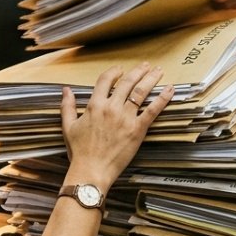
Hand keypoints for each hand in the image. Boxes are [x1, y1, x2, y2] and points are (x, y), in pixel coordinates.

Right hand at [60, 63, 173, 187]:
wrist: (91, 170)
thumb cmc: (79, 151)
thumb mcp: (68, 126)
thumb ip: (68, 106)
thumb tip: (66, 90)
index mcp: (95, 105)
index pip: (106, 80)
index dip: (114, 72)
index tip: (120, 69)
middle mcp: (111, 108)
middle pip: (127, 82)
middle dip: (137, 71)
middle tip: (145, 65)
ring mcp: (126, 118)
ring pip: (141, 92)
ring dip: (151, 78)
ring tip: (158, 71)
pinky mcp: (137, 129)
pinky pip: (153, 110)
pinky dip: (162, 98)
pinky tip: (170, 89)